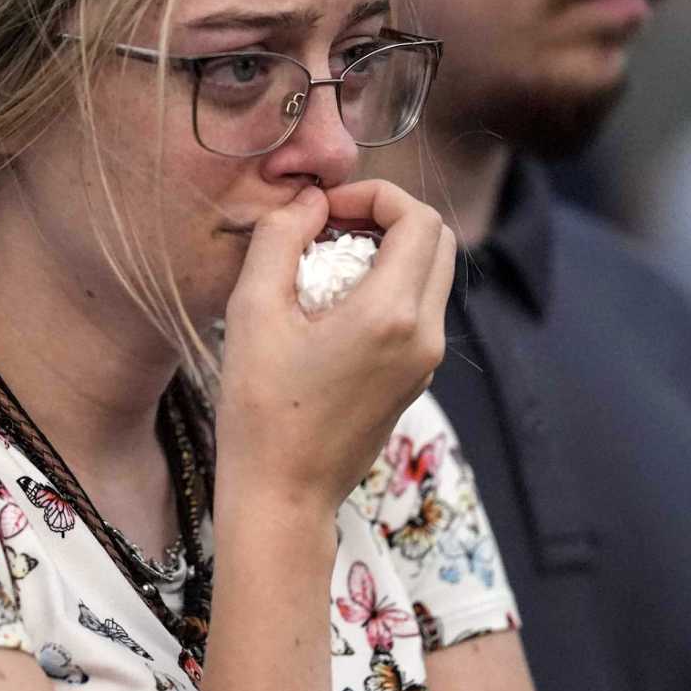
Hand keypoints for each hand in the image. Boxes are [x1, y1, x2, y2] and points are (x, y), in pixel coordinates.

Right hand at [214, 179, 454, 508]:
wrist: (283, 494)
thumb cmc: (261, 408)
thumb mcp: (253, 311)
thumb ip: (280, 239)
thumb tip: (308, 200)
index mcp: (391, 314)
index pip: (418, 219)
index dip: (374, 196)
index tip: (325, 210)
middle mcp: (423, 335)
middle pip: (437, 241)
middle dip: (387, 218)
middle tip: (329, 229)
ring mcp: (426, 361)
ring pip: (431, 275)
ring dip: (387, 252)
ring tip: (324, 267)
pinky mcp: (415, 379)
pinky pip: (418, 310)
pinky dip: (387, 288)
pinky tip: (332, 307)